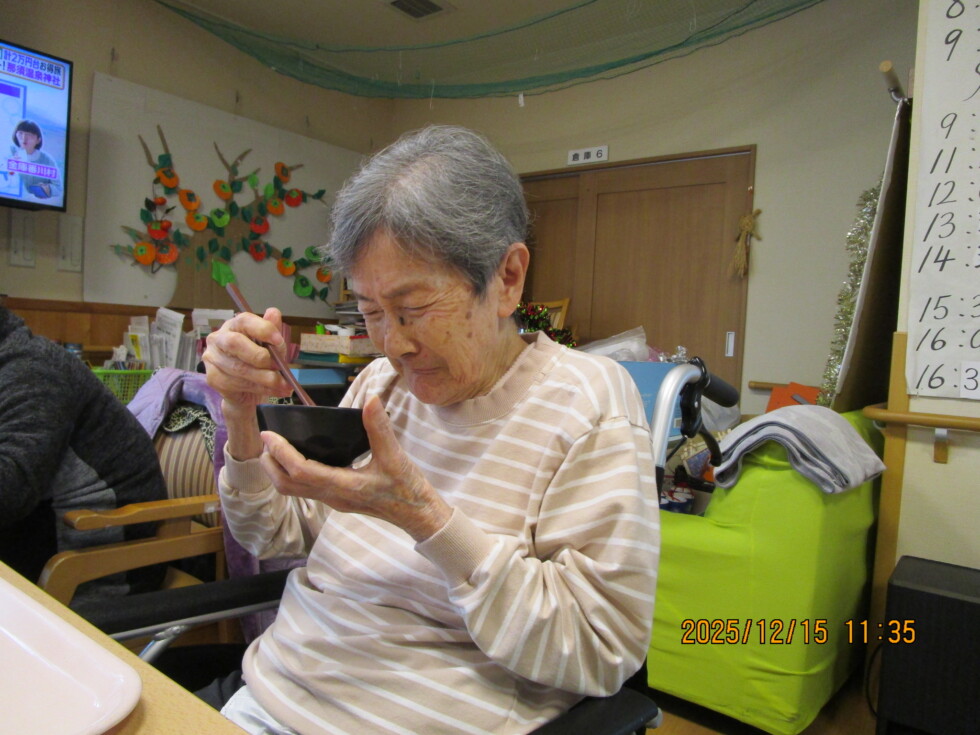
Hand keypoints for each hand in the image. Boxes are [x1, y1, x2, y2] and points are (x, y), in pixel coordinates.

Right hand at [202, 308, 293, 459]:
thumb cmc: (260, 363)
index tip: (279, 340)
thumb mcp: (272, 347)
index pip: (244, 320)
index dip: (262, 329)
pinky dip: (259, 389)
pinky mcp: (212, 378)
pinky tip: (273, 391)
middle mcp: (219, 338)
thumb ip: (274, 332)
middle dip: (259, 357)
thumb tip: (274, 312)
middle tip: (279, 367)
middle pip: (235, 343)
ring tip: (284, 385)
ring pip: (239, 368)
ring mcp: (212, 358)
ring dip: (265, 378)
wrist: (248, 391)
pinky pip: (236, 384)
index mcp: (235, 325)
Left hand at [259, 395, 451, 541]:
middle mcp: (334, 496)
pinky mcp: (339, 499)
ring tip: (275, 449)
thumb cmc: (408, 488)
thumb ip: (379, 428)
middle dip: (271, 464)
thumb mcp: (395, 455)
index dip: (281, 453)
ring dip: (279, 471)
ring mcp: (335, 500)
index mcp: (345, 486)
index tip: (268, 435)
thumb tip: (370, 399)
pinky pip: (306, 489)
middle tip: (266, 441)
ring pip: (294, 490)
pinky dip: (293, 474)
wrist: (418, 514)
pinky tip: (300, 457)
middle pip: (288, 485)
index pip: (301, 471)